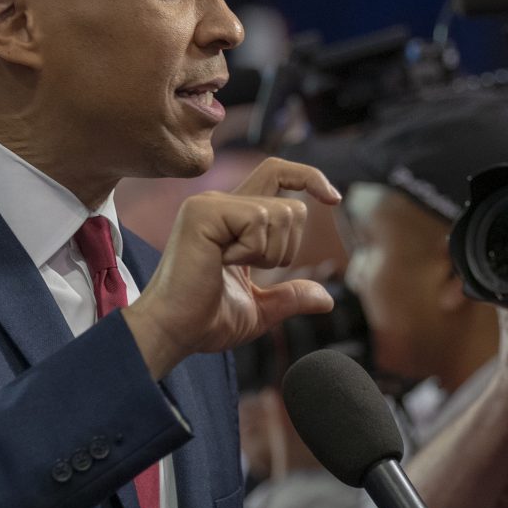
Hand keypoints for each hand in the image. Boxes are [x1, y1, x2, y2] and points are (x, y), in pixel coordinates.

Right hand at [124, 158, 340, 377]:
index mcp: (233, 219)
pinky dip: (251, 251)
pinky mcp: (203, 212)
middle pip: (291, 206)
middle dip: (287, 250)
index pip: (277, 174)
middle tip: (251, 271)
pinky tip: (220, 263)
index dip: (309, 177)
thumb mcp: (261, 310)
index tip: (334, 199)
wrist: (173, 334)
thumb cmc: (205, 322)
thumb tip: (327, 300)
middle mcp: (221, 204)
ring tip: (228, 267)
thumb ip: (291, 297)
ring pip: (280, 213)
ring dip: (268, 253)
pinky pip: (258, 220)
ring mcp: (210, 205)